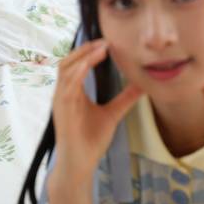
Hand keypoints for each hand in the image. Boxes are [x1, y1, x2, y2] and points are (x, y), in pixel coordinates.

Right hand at [51, 38, 144, 189]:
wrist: (80, 164)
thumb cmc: (90, 141)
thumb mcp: (112, 114)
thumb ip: (125, 99)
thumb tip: (142, 85)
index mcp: (73, 92)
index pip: (77, 64)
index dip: (90, 51)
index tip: (109, 42)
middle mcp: (64, 93)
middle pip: (68, 61)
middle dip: (85, 48)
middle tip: (106, 39)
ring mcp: (61, 100)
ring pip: (66, 68)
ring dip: (83, 55)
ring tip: (102, 47)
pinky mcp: (62, 108)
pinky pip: (67, 84)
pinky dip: (78, 70)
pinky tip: (91, 62)